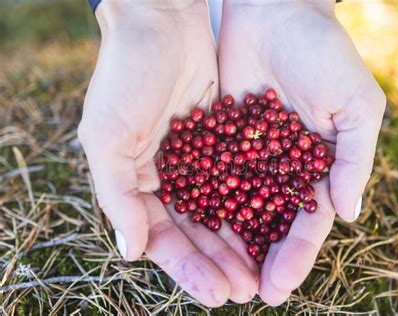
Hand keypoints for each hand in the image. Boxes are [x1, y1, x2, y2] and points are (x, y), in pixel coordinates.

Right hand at [78, 1, 256, 306]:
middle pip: (196, 231)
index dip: (189, 269)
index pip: (163, 238)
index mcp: (136, 182)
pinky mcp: (223, 139)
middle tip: (249, 291)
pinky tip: (274, 223)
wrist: (160, 22)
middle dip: (220, 262)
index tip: (218, 294)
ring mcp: (197, 159)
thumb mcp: (107, 136)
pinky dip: (254, 201)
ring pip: (222, 210)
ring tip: (264, 269)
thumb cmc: (126, 76)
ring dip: (241, 240)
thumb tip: (132, 252)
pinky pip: (240, 178)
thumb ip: (118, 195)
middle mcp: (167, 176)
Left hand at [218, 0, 385, 304]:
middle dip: (257, 259)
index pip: (307, 223)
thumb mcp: (355, 106)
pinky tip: (190, 229)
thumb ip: (354, 160)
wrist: (275, 12)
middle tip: (241, 293)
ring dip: (227, 242)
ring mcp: (249, 156)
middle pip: (268, 224)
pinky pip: (209, 176)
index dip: (295, 257)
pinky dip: (202, 203)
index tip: (277, 288)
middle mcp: (282, 169)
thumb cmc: (324, 55)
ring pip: (236, 208)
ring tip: (214, 275)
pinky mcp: (219, 139)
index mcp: (318, 167)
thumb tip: (348, 214)